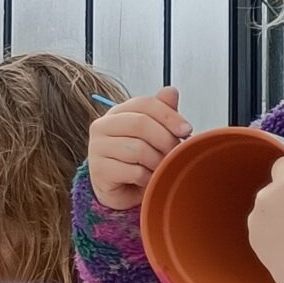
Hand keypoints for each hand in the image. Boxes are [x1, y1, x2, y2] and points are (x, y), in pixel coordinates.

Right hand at [85, 87, 190, 209]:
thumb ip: (162, 113)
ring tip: (159, 168)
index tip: (186, 130)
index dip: (169, 115)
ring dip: (157, 161)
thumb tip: (171, 91)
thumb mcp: (153, 134)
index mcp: (117, 113)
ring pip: (137, 149)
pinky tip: (146, 179)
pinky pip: (133, 171)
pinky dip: (147, 178)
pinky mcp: (99, 171)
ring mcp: (96, 148)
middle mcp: (102, 126)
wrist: (121, 191)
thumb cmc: (138, 160)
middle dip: (165, 140)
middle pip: (140, 123)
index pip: (144, 104)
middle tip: (174, 153)